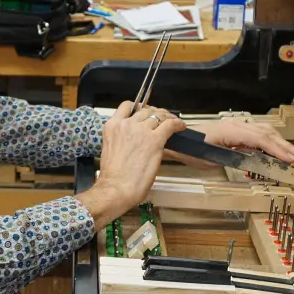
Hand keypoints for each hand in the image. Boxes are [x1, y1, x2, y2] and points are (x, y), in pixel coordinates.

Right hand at [78, 102, 187, 228]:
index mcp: (112, 126)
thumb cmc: (113, 177)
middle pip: (146, 110)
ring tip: (174, 122)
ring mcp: (141, 130)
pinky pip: (170, 125)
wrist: (116, 188)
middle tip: (163, 119)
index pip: (127, 106)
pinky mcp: (155, 139)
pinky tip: (181, 127)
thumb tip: (135, 139)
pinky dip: (177, 124)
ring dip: (168, 117)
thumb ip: (122, 139)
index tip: (145, 113)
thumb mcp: (112, 149)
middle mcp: (126, 124)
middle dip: (156, 113)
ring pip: (159, 115)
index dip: (139, 108)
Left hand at [171, 119, 293, 166]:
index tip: (290, 159)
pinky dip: (270, 141)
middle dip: (284, 146)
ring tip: (293, 154)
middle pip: (266, 134)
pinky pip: (257, 133)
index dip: (277, 150)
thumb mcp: (212, 158)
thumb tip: (254, 159)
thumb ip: (234, 157)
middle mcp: (237, 125)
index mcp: (232, 131)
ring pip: (264, 132)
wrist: (179, 139)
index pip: (260, 140)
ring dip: (279, 143)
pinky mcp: (236, 129)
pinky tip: (276, 149)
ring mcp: (237, 125)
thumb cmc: (192, 150)